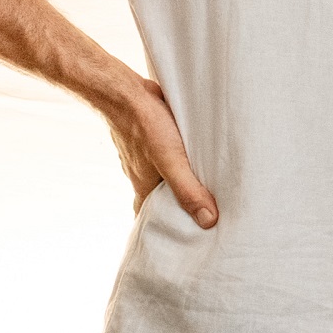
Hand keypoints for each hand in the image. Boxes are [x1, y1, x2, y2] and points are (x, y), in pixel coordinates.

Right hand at [104, 75, 218, 228]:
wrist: (124, 91)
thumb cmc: (146, 127)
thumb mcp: (171, 161)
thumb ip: (188, 190)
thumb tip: (209, 222)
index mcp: (143, 188)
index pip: (151, 219)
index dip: (164, 231)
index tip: (182, 241)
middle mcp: (142, 175)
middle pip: (160, 199)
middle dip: (178, 208)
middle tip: (203, 217)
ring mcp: (145, 157)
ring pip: (164, 177)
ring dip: (181, 183)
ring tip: (206, 189)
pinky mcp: (152, 139)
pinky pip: (167, 157)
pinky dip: (180, 162)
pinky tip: (196, 157)